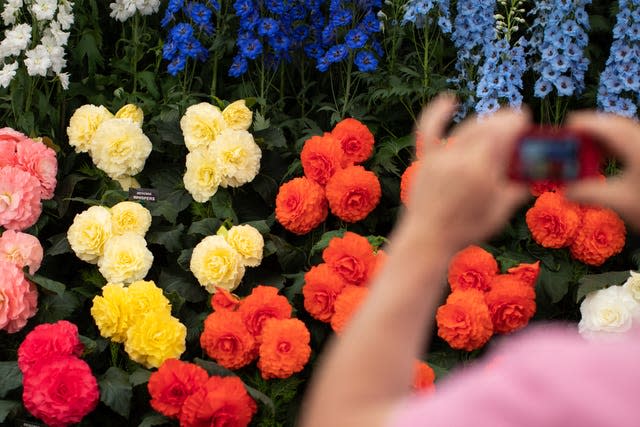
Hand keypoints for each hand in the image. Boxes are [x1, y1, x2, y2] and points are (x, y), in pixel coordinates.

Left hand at [399, 95, 529, 252]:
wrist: (426, 239)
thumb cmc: (465, 231)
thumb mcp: (499, 213)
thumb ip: (516, 190)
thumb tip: (533, 175)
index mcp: (481, 172)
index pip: (502, 135)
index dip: (514, 123)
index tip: (524, 120)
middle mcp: (460, 160)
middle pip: (486, 128)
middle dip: (503, 120)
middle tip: (516, 119)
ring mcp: (440, 158)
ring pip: (465, 129)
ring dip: (483, 122)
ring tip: (495, 122)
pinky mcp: (425, 160)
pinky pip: (428, 130)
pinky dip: (437, 113)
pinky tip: (449, 100)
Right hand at [565, 112, 639, 230]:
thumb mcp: (618, 201)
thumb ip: (588, 194)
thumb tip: (566, 192)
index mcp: (635, 145)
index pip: (604, 125)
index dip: (581, 125)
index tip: (562, 133)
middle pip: (613, 125)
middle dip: (589, 133)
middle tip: (569, 145)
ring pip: (622, 133)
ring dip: (601, 141)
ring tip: (583, 154)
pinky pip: (629, 142)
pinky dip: (613, 148)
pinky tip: (603, 160)